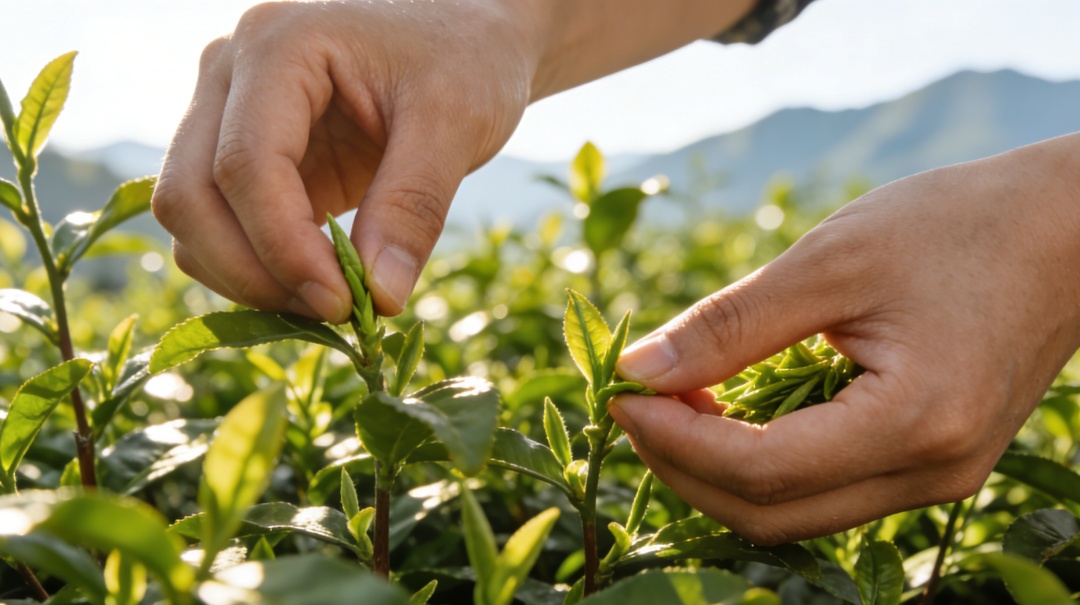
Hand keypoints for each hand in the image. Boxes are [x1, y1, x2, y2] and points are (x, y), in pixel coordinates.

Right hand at [152, 1, 545, 320]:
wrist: (465, 37)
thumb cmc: (465, 60)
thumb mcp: (457, 123)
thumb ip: (415, 206)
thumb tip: (380, 298)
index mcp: (278, 46)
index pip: (245, 165)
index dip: (284, 248)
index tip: (344, 303)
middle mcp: (230, 73)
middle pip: (189, 195)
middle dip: (252, 272)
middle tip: (335, 312)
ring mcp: (226, 113)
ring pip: (190, 218)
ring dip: (247, 277)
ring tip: (332, 301)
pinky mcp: (243, 154)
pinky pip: (219, 226)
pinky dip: (256, 268)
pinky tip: (319, 284)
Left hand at [611, 133, 1079, 544]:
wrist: (1066, 229)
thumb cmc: (955, 226)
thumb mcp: (831, 262)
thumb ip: (730, 324)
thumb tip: (637, 370)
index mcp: (915, 423)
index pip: (759, 470)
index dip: (673, 440)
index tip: (620, 392)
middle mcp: (931, 473)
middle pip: (769, 513)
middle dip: (683, 466)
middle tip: (635, 401)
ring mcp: (936, 478)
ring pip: (794, 512)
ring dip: (717, 468)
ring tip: (672, 400)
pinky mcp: (930, 463)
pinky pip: (825, 489)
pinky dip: (762, 461)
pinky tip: (730, 408)